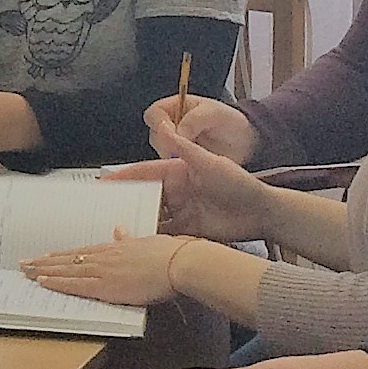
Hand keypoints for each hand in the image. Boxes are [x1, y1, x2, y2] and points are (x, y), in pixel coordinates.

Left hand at [25, 228, 190, 307]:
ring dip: (44, 270)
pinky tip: (43, 282)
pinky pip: (76, 284)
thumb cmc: (169, 254)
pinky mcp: (107, 286)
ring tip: (25, 271)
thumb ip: (129, 238)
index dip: (59, 255)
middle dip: (43, 262)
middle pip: (67, 259)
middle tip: (22, 263)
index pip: (79, 252)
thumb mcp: (145, 242)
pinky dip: (58, 283)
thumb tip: (119, 229)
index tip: (44, 256)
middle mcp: (104, 257)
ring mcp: (103, 270)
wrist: (180, 263)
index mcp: (113, 248)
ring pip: (66, 270)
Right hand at [113, 106, 279, 242]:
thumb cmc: (240, 183)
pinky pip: (166, 232)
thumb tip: (165, 127)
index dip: (124, 176)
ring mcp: (182, 210)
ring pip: (153, 215)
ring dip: (139, 220)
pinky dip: (153, 236)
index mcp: (179, 171)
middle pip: (146, 196)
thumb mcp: (212, 163)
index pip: (146, 172)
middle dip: (127, 201)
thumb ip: (186, 148)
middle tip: (105, 209)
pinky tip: (141, 241)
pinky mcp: (189, 229)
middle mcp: (177, 191)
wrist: (262, 212)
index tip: (105, 180)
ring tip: (119, 228)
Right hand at [156, 95, 260, 165]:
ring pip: (161, 150)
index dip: (159, 123)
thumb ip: (195, 119)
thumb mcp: (215, 114)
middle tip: (182, 150)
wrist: (245, 142)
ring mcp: (176, 142)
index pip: (155, 113)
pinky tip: (191, 165)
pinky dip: (178, 165)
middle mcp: (172, 124)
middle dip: (166, 143)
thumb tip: (177, 134)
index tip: (172, 134)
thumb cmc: (230, 122)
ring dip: (172, 155)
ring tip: (191, 157)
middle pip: (154, 133)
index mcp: (177, 106)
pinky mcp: (181, 158)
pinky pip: (170, 163)